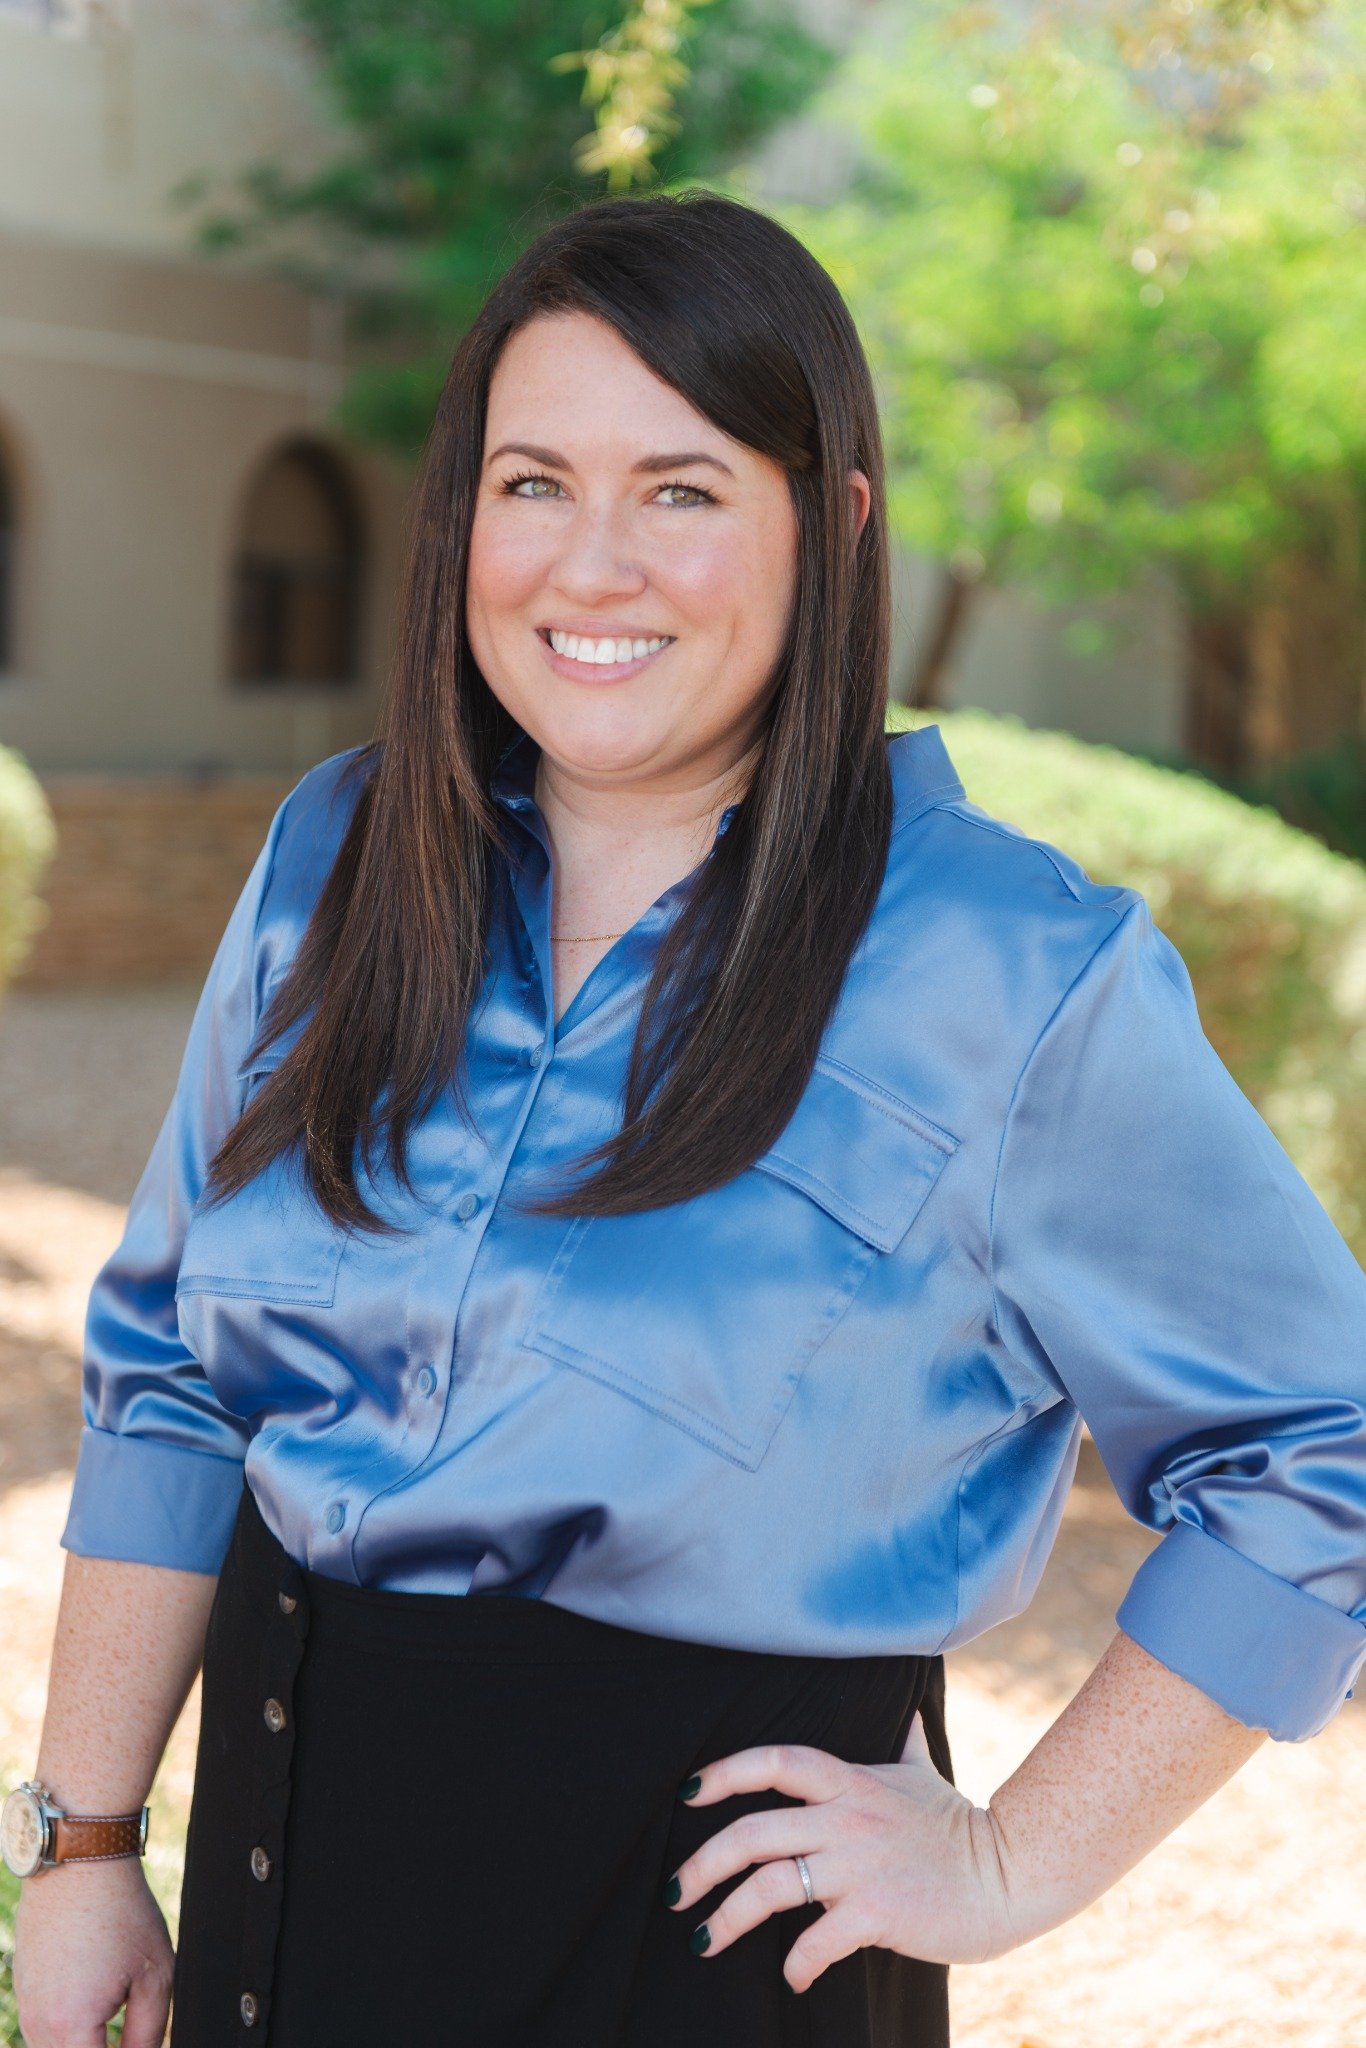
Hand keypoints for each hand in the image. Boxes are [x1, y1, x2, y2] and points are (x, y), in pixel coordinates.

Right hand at [13, 1854, 174, 2047]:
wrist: (80, 1863)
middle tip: (124, 2034)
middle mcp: (39, 2024)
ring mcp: (25, 2006)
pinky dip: (65, 2029)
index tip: (135, 2044)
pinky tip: (92, 1999)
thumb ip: (147, 2033)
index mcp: (72, 2026)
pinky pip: (41, 2030)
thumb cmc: (122, 1913)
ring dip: (82, 2043)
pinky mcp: (21, 1988)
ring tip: (111, 2016)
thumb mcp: (155, 1974)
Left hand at [663, 1711, 1019, 1992]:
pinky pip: (815, 1941)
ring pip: (769, 1887)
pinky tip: (790, 1978)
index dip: (723, 1772)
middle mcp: (846, 1817)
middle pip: (752, 1831)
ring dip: (727, 1919)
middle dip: (702, 1864)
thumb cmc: (959, 1826)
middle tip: (675, 1892)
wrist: (1009, 1874)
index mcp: (849, 1781)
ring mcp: (859, 1866)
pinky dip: (795, 1964)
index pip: (774, 1761)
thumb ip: (904, 1742)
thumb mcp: (923, 1772)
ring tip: (705, 1942)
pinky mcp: (877, 1912)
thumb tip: (907, 1709)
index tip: (687, 1795)